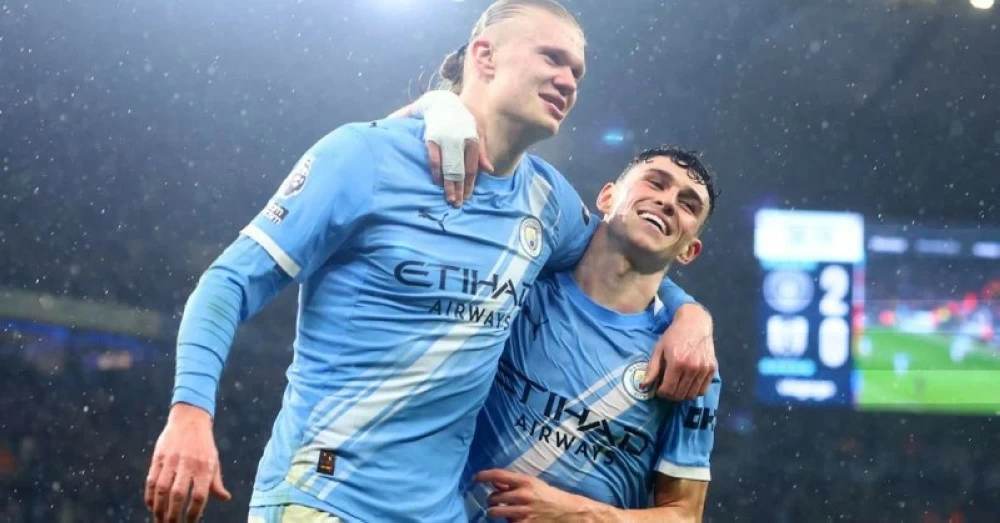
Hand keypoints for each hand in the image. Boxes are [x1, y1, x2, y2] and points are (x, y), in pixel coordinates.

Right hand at [145, 403, 230, 522]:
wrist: (190, 419)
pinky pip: (151, 480)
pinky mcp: (158, 457)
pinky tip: (151, 506)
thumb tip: (225, 498)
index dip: (193, 513)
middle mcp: (187, 465)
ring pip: (162, 489)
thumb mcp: (214, 461)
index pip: (198, 496)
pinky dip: (150, 496)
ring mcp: (171, 461)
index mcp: (204, 467)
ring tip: (159, 520)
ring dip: (159, 509)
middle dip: (173, 515)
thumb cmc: (204, 444)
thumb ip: (216, 482)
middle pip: (178, 495)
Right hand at [394, 90, 492, 206]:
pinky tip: (438, 183)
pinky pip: (434, 159)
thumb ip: (482, 151)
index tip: (468, 197)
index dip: (470, 184)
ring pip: (448, 167)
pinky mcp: (431, 138)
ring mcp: (445, 140)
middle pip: (460, 170)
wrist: (441, 102)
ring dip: (448, 185)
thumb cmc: (461, 120)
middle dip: (459, 189)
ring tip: (449, 198)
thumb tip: (490, 170)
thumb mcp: (476, 131)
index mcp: (473, 139)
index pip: (472, 167)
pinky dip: (436, 172)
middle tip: (458, 204)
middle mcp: (460, 140)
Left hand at [475, 469, 596, 521]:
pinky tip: (513, 519)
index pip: (498, 475)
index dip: (483, 475)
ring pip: (493, 512)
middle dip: (492, 501)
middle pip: (493, 498)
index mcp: (525, 481)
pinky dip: (507, 521)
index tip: (475, 478)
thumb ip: (512, 484)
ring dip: (494, 512)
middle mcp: (522, 495)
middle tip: (497, 502)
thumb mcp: (532, 484)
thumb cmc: (548, 496)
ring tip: (501, 511)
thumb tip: (493, 482)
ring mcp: (522, 512)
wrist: (566, 512)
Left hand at [643, 304, 716, 400]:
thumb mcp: (659, 349)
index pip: (668, 389)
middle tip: (666, 389)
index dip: (661, 393)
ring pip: (692, 394)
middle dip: (670, 395)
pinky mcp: (712, 369)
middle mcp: (692, 367)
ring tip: (676, 387)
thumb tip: (643, 386)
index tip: (658, 389)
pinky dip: (694, 391)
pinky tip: (687, 385)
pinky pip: (703, 390)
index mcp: (677, 362)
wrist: (695, 323)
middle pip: (680, 394)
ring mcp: (704, 369)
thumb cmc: (674, 335)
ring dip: (682, 395)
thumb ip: (652, 369)